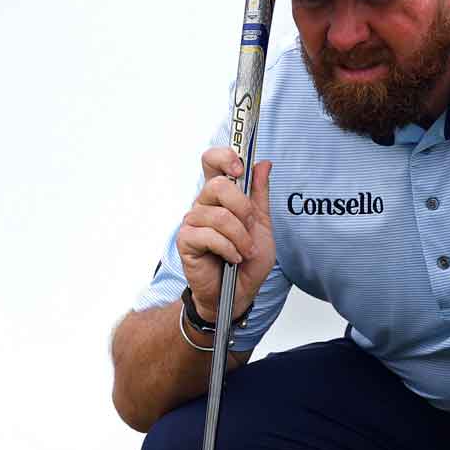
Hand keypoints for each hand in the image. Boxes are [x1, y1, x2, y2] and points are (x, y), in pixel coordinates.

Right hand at [176, 148, 273, 324]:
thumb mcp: (262, 225)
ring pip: (219, 216)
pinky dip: (229, 248)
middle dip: (242, 207)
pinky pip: (210, 235)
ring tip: (245, 251)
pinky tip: (233, 258)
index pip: (212, 161)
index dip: (224, 157)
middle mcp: (203, 204)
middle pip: (218, 185)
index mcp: (220, 195)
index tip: (241, 168)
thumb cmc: (247, 260)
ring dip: (240, 237)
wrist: (238, 293)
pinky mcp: (185, 241)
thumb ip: (260, 195)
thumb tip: (263, 164)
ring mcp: (192, 221)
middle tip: (250, 226)